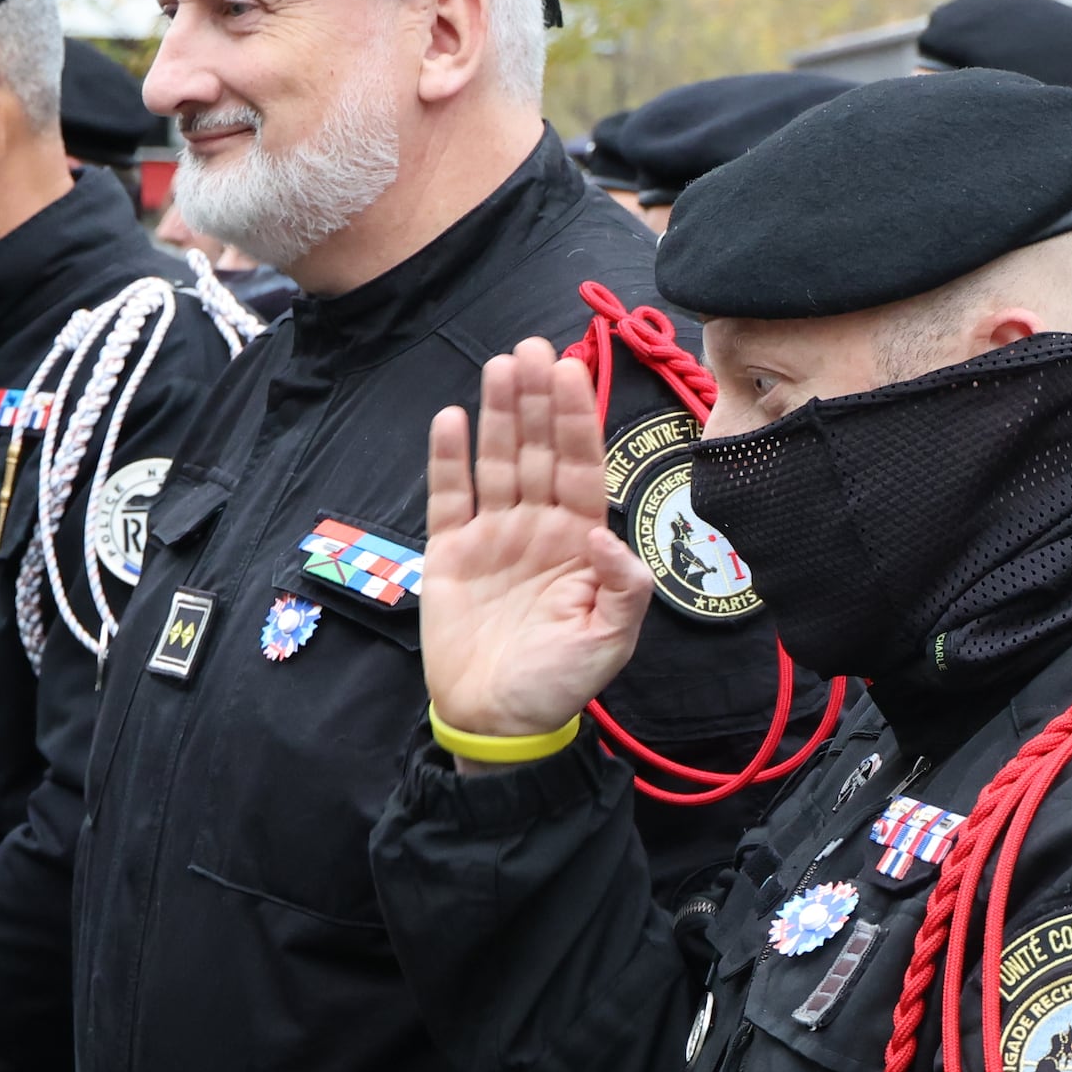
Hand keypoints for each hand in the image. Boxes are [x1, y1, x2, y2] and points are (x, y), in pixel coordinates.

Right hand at [419, 338, 648, 750]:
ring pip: (496, 462)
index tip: (572, 372)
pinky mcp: (450, 554)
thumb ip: (623, 588)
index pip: (581, 468)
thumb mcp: (610, 642)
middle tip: (531, 348)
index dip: (576, 420)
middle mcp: (538, 529)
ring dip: (497, 415)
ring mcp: (493, 537)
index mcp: (581, 543)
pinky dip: (448, 460)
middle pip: (538, 451)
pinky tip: (451, 419)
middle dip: (536, 401)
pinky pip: (449, 497)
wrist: (498, 724)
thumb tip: (606, 536)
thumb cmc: (559, 684)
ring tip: (499, 366)